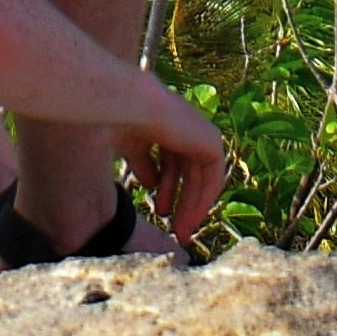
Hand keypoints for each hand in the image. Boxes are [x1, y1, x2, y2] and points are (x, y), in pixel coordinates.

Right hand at [122, 89, 230, 247]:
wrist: (134, 106)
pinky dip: (203, 199)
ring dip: (191, 205)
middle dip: (181, 201)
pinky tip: (191, 218)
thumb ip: (144, 165)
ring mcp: (201, 132)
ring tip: (180, 230)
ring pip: (201, 177)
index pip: (174, 162)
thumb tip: (151, 184)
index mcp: (167, 126)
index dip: (167, 188)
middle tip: (174, 228)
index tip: (160, 212)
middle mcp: (187, 128)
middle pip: (188, 172)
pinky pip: (213, 177)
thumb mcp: (132, 149)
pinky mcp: (211, 141)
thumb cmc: (123, 121)